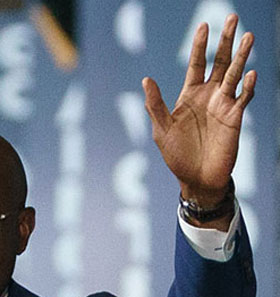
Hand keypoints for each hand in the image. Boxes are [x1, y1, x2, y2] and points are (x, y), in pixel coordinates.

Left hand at [142, 13, 255, 206]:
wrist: (196, 178)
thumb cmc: (176, 155)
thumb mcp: (161, 129)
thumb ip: (155, 105)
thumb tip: (146, 79)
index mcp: (189, 95)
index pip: (196, 64)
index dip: (200, 45)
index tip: (204, 26)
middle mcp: (209, 95)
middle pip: (220, 62)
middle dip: (226, 41)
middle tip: (233, 18)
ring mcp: (224, 104)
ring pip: (235, 74)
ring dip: (242, 56)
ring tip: (248, 36)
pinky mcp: (235, 117)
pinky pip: (244, 97)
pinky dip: (248, 86)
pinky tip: (250, 73)